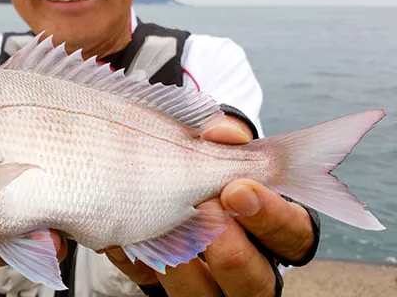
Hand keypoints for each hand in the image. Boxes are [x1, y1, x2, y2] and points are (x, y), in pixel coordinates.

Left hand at [104, 116, 314, 295]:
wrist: (159, 168)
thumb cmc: (203, 158)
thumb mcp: (219, 144)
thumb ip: (226, 136)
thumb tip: (222, 132)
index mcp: (272, 230)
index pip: (292, 235)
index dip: (271, 217)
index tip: (239, 188)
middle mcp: (245, 266)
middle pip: (255, 280)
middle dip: (231, 249)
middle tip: (204, 208)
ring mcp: (203, 282)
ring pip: (201, 295)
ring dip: (182, 262)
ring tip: (162, 225)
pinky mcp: (158, 283)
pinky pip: (147, 280)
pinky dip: (133, 257)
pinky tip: (121, 234)